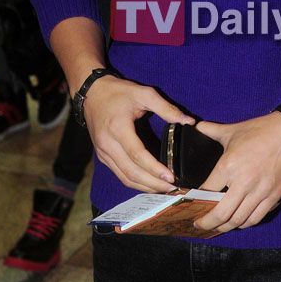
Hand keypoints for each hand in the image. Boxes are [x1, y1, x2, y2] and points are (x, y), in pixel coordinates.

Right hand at [83, 75, 194, 193]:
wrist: (92, 93)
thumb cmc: (118, 92)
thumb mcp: (144, 93)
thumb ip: (166, 108)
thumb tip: (188, 121)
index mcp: (118, 128)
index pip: (138, 155)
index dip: (155, 169)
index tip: (171, 177)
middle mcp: (108, 144)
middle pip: (131, 172)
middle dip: (152, 184)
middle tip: (172, 189)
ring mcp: (103, 153)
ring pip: (124, 177)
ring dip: (144, 187)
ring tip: (163, 190)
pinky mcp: (103, 156)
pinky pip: (119, 174)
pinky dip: (134, 181)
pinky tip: (148, 183)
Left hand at [194, 112, 280, 233]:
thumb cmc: (261, 130)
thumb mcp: (233, 130)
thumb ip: (212, 130)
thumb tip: (197, 126)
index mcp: (228, 165)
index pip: (207, 192)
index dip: (196, 203)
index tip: (191, 207)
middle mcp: (243, 182)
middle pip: (221, 214)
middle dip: (208, 223)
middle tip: (200, 225)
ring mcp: (260, 191)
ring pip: (238, 220)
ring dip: (225, 227)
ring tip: (217, 227)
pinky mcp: (273, 196)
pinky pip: (256, 218)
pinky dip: (245, 224)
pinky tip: (238, 222)